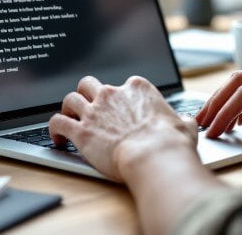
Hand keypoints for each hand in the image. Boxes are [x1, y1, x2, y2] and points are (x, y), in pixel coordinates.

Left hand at [49, 75, 198, 180]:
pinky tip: (57, 138)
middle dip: (87, 93)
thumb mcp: (184, 126)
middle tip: (89, 107)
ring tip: (68, 119)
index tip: (121, 109)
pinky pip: (58, 122)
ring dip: (68, 108)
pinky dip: (54, 128)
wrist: (154, 157)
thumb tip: (187, 123)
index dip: (121, 98)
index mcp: (138, 88)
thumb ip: (182, 121)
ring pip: (70, 99)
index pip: (125, 84)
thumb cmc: (171, 143)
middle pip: (90, 84)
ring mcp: (95, 111)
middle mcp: (113, 94)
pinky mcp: (81, 130)